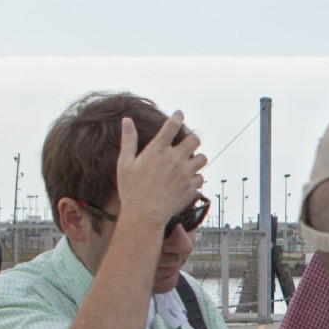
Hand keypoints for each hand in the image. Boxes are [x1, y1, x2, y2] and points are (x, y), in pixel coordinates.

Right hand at [113, 112, 206, 234]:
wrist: (144, 215)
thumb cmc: (131, 190)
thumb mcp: (125, 163)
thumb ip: (128, 140)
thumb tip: (126, 120)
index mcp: (158, 149)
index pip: (172, 125)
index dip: (178, 116)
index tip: (179, 114)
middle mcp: (174, 158)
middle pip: (194, 139)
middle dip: (192, 140)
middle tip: (186, 145)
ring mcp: (185, 173)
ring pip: (202, 158)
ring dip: (196, 158)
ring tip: (188, 163)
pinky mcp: (192, 186)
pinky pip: (201, 177)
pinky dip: (195, 177)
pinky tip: (187, 181)